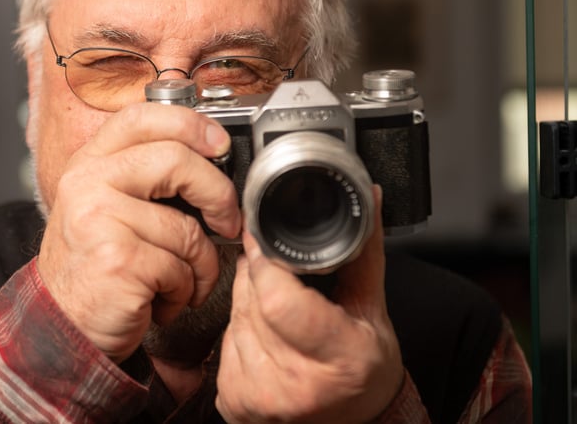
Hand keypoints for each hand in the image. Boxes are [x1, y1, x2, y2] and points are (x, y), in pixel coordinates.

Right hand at [36, 102, 240, 362]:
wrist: (60, 324)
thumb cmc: (93, 265)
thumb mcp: (106, 205)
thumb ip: (143, 174)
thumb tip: (212, 153)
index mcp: (89, 162)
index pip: (142, 117)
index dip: (190, 124)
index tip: (219, 145)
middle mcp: (87, 183)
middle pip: (176, 160)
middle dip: (217, 194)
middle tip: (227, 221)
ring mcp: (98, 220)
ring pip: (186, 228)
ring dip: (198, 265)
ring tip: (178, 280)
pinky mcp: (117, 260)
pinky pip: (179, 269)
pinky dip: (182, 291)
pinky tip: (160, 299)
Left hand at [216, 186, 403, 422]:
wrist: (353, 423)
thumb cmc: (365, 366)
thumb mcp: (372, 309)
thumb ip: (363, 251)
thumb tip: (366, 196)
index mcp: (340, 359)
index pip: (278, 298)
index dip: (266, 262)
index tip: (263, 239)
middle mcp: (297, 385)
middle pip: (252, 300)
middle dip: (259, 276)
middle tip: (281, 277)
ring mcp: (262, 398)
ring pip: (234, 315)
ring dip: (248, 300)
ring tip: (281, 310)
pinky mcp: (236, 403)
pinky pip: (224, 340)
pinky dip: (240, 328)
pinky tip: (266, 335)